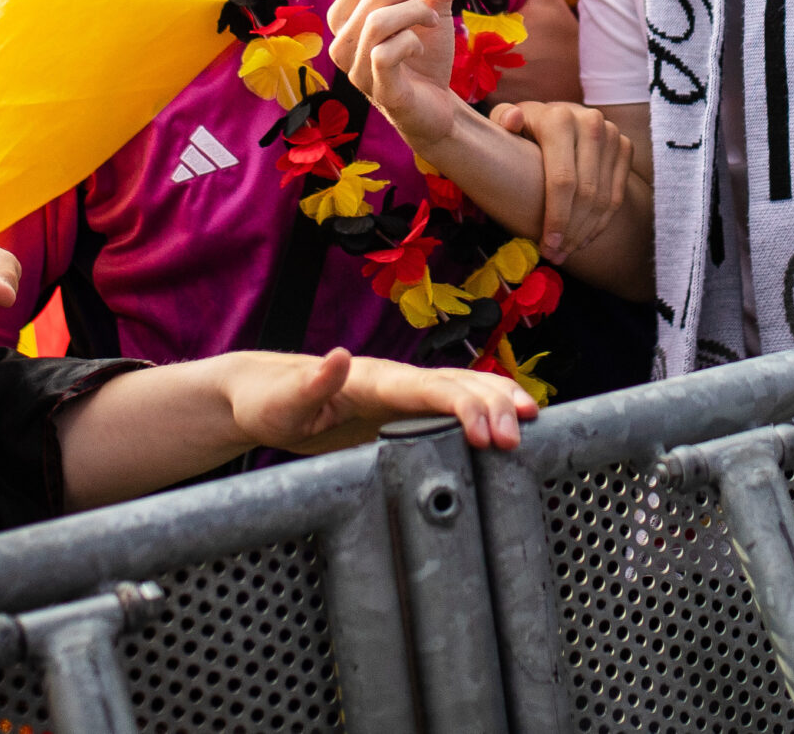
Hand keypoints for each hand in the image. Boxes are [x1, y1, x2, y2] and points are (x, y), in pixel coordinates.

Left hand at [226, 348, 535, 452]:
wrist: (260, 395)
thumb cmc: (270, 401)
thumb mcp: (284, 402)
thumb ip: (313, 383)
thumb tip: (340, 355)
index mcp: (372, 380)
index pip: (428, 390)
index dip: (463, 408)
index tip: (490, 433)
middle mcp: (393, 381)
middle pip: (455, 386)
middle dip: (493, 406)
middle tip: (520, 438)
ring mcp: (400, 394)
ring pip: (460, 389)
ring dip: (496, 401)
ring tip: (533, 421)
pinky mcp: (400, 410)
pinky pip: (450, 405)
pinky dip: (483, 406)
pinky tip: (507, 420)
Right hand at [327, 0, 473, 152]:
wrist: (435, 106)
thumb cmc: (425, 54)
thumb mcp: (435, 7)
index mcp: (347, 13)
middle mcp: (341, 38)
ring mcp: (355, 67)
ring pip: (378, 19)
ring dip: (418, 10)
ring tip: (436, 18)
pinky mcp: (377, 89)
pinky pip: (385, 53)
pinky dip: (411, 41)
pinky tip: (422, 46)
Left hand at [490, 101, 633, 264]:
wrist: (558, 115)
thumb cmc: (523, 128)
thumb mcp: (504, 121)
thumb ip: (500, 120)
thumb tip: (512, 122)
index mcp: (558, 120)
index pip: (563, 180)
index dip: (557, 218)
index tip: (546, 246)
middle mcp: (590, 124)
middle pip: (586, 193)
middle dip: (570, 232)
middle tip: (554, 256)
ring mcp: (612, 135)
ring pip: (604, 199)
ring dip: (585, 232)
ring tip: (565, 252)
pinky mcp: (625, 147)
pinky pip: (617, 195)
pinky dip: (601, 222)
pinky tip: (583, 239)